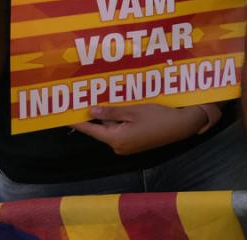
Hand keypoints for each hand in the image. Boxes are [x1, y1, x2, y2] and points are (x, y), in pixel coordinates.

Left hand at [72, 103, 204, 155]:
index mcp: (115, 139)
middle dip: (96, 115)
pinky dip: (119, 121)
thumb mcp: (133, 111)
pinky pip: (121, 131)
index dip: (77, 122)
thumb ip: (111, 112)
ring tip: (105, 99)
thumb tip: (90, 111)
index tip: (64, 115)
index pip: (90, 129)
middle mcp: (118, 147)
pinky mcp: (135, 144)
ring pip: (112, 129)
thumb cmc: (158, 117)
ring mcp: (127, 147)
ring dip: (109, 116)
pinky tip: (122, 108)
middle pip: (101, 129)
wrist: (182, 126)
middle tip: (87, 99)